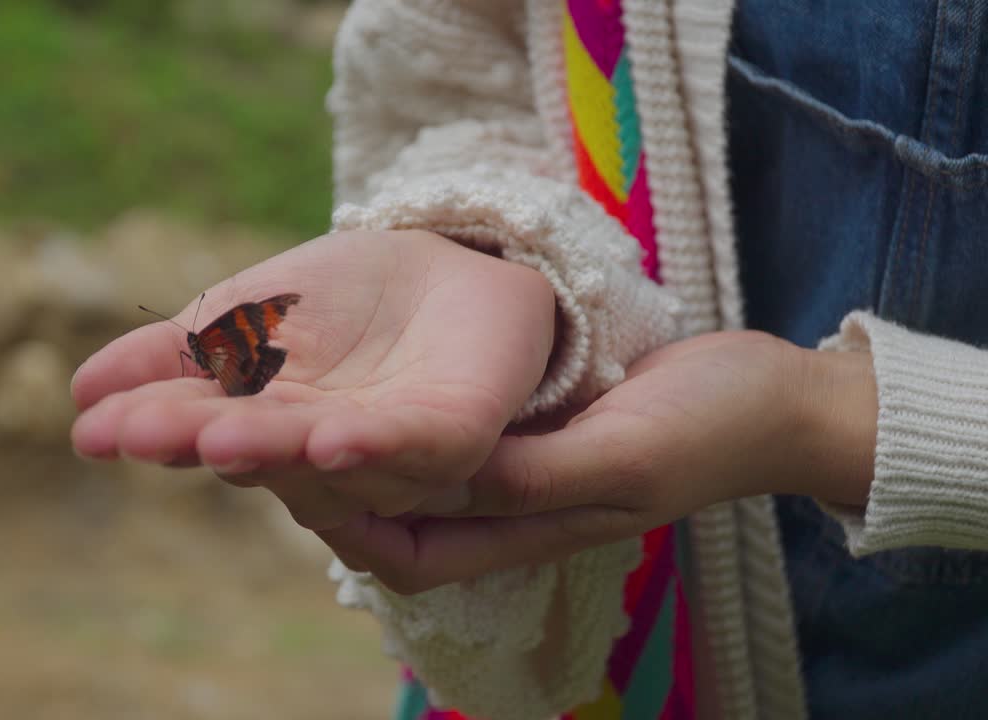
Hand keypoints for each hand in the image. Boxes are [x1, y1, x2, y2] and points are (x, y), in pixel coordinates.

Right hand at [70, 229, 557, 529]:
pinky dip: (371, 447)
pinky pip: (413, 448)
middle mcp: (321, 451)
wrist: (451, 264)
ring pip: (327, 461)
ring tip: (218, 437)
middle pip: (258, 454)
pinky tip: (330, 438)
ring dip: (275, 448)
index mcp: (267, 423)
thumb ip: (176, 352)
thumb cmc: (345, 301)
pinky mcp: (454, 434)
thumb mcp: (246, 313)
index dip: (152, 426)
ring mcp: (389, 451)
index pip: (203, 427)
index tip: (90, 429)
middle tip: (137, 436)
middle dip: (199, 441)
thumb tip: (81, 392)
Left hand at [319, 331, 877, 593]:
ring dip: (345, 437)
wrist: (771, 397)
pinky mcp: (520, 422)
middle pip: (388, 510)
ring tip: (285, 391)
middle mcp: (504, 507)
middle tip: (253, 426)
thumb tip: (439, 479)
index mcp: (524, 534)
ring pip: (404, 466)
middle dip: (318, 478)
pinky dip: (393, 405)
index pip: (403, 550)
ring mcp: (511, 464)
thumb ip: (535, 475)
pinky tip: (361, 362)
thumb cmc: (709, 428)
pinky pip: (439, 422)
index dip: (338, 518)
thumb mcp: (622, 452)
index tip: (283, 468)